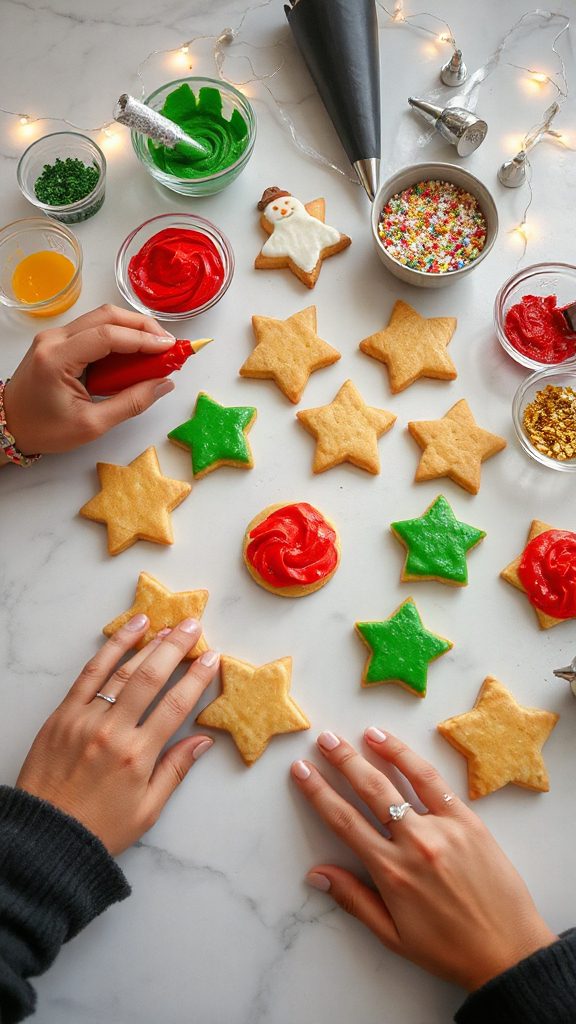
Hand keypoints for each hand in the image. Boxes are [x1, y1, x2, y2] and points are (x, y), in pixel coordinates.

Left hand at [3, 304, 176, 454]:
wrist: (9, 425)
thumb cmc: (44, 429)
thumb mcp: (92, 425)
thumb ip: (131, 403)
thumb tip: (164, 384)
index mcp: (56, 359)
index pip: (107, 336)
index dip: (142, 338)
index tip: (169, 348)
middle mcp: (53, 339)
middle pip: (106, 316)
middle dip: (142, 326)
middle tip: (169, 345)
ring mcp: (54, 336)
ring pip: (101, 318)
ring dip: (132, 329)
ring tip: (156, 349)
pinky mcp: (59, 340)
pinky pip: (94, 329)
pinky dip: (119, 336)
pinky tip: (135, 351)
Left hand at [16, 615, 218, 854]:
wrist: (46, 836)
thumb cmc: (100, 828)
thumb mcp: (148, 809)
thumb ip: (176, 770)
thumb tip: (203, 740)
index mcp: (138, 756)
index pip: (176, 705)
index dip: (198, 678)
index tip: (213, 658)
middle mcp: (113, 732)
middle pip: (151, 678)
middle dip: (176, 648)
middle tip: (194, 626)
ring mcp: (85, 719)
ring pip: (122, 671)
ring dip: (147, 643)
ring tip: (167, 624)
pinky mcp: (63, 714)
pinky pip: (89, 674)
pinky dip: (111, 649)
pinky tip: (128, 631)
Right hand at [292, 730, 556, 991]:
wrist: (509, 952)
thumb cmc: (448, 950)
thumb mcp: (393, 936)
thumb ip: (354, 900)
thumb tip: (316, 874)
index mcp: (391, 873)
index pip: (344, 822)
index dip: (318, 793)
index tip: (301, 770)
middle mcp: (414, 844)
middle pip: (369, 791)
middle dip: (342, 762)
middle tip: (324, 740)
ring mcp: (443, 828)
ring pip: (403, 779)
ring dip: (378, 752)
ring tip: (358, 733)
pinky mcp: (468, 820)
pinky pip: (436, 783)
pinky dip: (413, 760)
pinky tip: (397, 747)